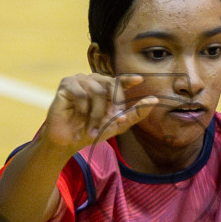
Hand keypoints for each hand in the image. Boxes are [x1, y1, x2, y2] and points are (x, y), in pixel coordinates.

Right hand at [41, 73, 158, 151]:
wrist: (68, 142)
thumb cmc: (90, 131)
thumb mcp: (116, 125)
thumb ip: (135, 113)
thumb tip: (154, 100)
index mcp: (105, 88)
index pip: (119, 80)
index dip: (128, 79)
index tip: (139, 80)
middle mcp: (93, 81)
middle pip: (111, 85)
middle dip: (113, 105)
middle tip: (111, 120)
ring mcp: (79, 80)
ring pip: (97, 91)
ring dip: (96, 113)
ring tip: (91, 126)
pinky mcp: (66, 84)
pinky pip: (81, 93)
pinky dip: (83, 108)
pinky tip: (77, 114)